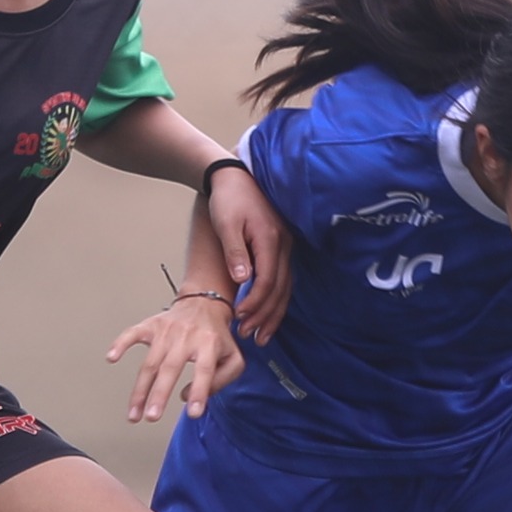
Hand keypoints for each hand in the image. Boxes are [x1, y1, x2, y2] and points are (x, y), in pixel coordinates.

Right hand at [108, 293, 244, 425]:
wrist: (204, 303)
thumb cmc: (217, 336)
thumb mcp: (233, 358)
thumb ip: (221, 380)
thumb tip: (189, 397)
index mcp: (209, 343)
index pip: (205, 370)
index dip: (200, 392)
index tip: (193, 413)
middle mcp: (186, 336)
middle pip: (170, 368)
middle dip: (159, 394)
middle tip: (152, 417)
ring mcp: (166, 331)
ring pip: (150, 362)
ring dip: (140, 389)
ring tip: (134, 413)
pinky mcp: (151, 325)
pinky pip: (133, 333)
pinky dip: (121, 343)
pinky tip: (111, 357)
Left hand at [204, 160, 292, 341]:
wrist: (235, 175)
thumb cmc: (229, 197)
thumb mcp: (227, 223)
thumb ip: (235, 252)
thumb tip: (244, 280)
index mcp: (270, 239)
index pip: (268, 280)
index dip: (255, 303)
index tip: (240, 318)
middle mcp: (283, 244)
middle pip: (280, 289)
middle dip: (266, 316)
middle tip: (250, 336)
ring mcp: (284, 246)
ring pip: (285, 287)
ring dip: (273, 313)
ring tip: (260, 334)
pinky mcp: (280, 246)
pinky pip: (283, 278)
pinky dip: (276, 298)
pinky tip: (268, 312)